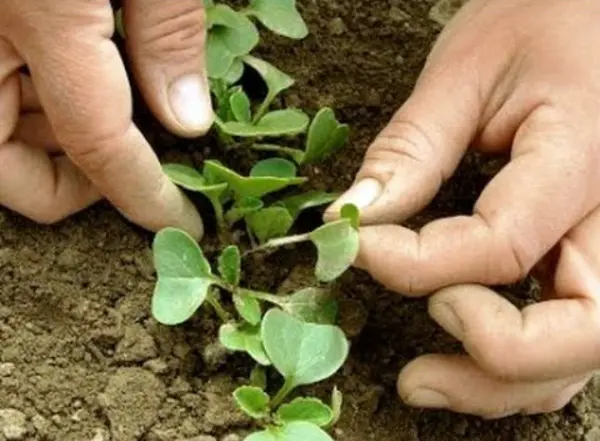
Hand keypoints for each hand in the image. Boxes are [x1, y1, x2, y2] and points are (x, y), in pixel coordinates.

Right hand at [0, 0, 212, 237]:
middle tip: (134, 171)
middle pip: (5, 164)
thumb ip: (169, 31)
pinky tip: (90, 80)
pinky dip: (31, 102)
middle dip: (69, 187)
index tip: (182, 220)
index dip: (143, 194)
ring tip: (122, 122)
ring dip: (48, 143)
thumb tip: (189, 121)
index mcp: (40, 12)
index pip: (95, 142)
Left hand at [326, 0, 599, 417]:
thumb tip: (353, 218)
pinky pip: (573, 331)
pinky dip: (520, 363)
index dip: (418, 265)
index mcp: (587, 155)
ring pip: (582, 352)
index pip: (502, 244)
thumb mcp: (468, 70)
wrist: (595, 14)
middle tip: (410, 367)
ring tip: (422, 380)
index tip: (358, 247)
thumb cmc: (543, 20)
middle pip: (578, 330)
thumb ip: (412, 149)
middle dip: (487, 360)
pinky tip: (465, 352)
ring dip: (502, 384)